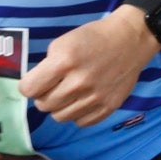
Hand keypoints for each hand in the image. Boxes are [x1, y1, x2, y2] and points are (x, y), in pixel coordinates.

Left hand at [18, 7, 156, 125]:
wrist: (131, 39)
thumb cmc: (94, 37)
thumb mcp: (63, 42)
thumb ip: (47, 66)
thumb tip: (36, 88)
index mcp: (64, 61)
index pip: (29, 89)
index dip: (31, 85)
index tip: (38, 81)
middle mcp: (79, 82)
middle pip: (43, 105)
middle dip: (46, 95)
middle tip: (57, 84)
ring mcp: (95, 97)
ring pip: (60, 117)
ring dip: (61, 106)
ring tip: (71, 92)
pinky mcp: (108, 107)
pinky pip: (81, 122)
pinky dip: (79, 113)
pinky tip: (85, 99)